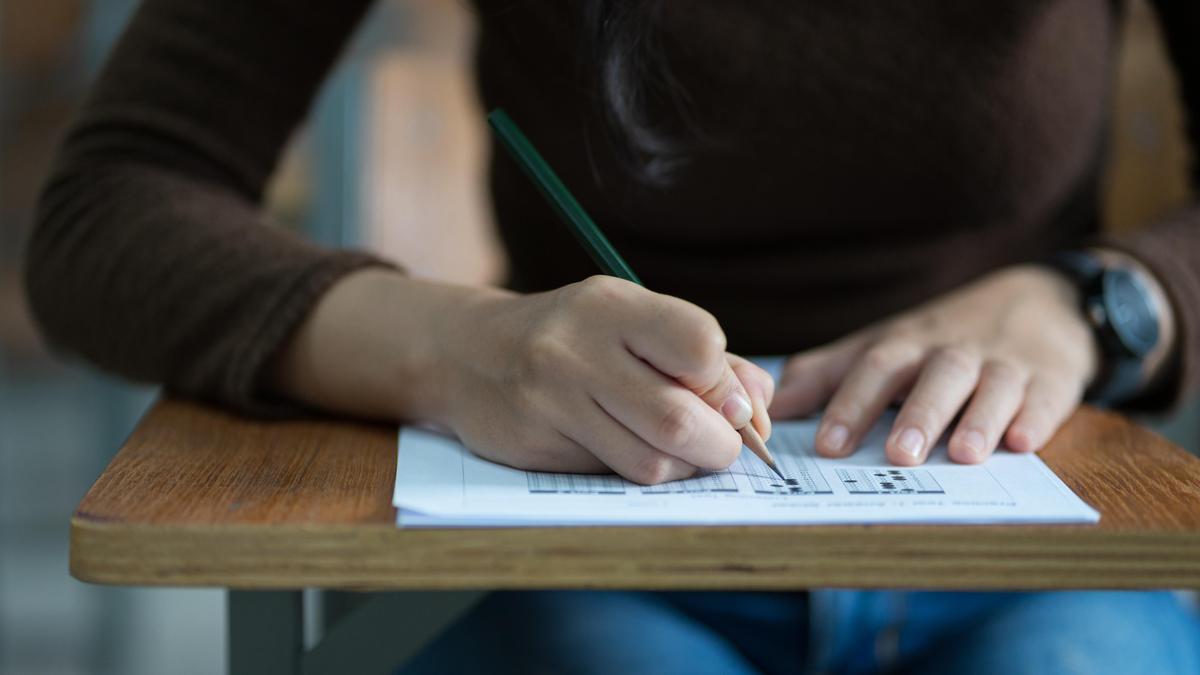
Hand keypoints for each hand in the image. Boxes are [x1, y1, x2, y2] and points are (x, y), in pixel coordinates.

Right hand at [429, 276, 773, 482]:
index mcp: (612, 305)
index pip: (699, 346)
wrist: (469, 352)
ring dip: (682, 467)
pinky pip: (611, 475)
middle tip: (721, 446)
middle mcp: (576, 348)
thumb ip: (707, 360)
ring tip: (677, 449)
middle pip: (679, 420)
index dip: (726, 385)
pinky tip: (627, 448)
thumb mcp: (635, 322)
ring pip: (649, 462)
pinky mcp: (534, 443)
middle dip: (721, 446)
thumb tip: (760, 409)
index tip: (727, 400)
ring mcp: (550, 399)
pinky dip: (637, 471)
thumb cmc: (575, 335)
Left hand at [768, 266, 1099, 464]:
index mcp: (905, 346)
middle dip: (917, 414)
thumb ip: (824, 376)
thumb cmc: (937, 339)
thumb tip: (770, 409)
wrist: (1036, 301)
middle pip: (935, 376)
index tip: (827, 445)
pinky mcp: (1052, 379)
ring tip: (965, 455)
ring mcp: (1006, 364)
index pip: (873, 369)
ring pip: (992, 386)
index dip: (850, 404)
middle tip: (899, 454)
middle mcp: (953, 352)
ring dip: (979, 419)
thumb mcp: (880, 347)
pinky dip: (1036, 418)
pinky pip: (1046, 397)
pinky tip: (1025, 442)